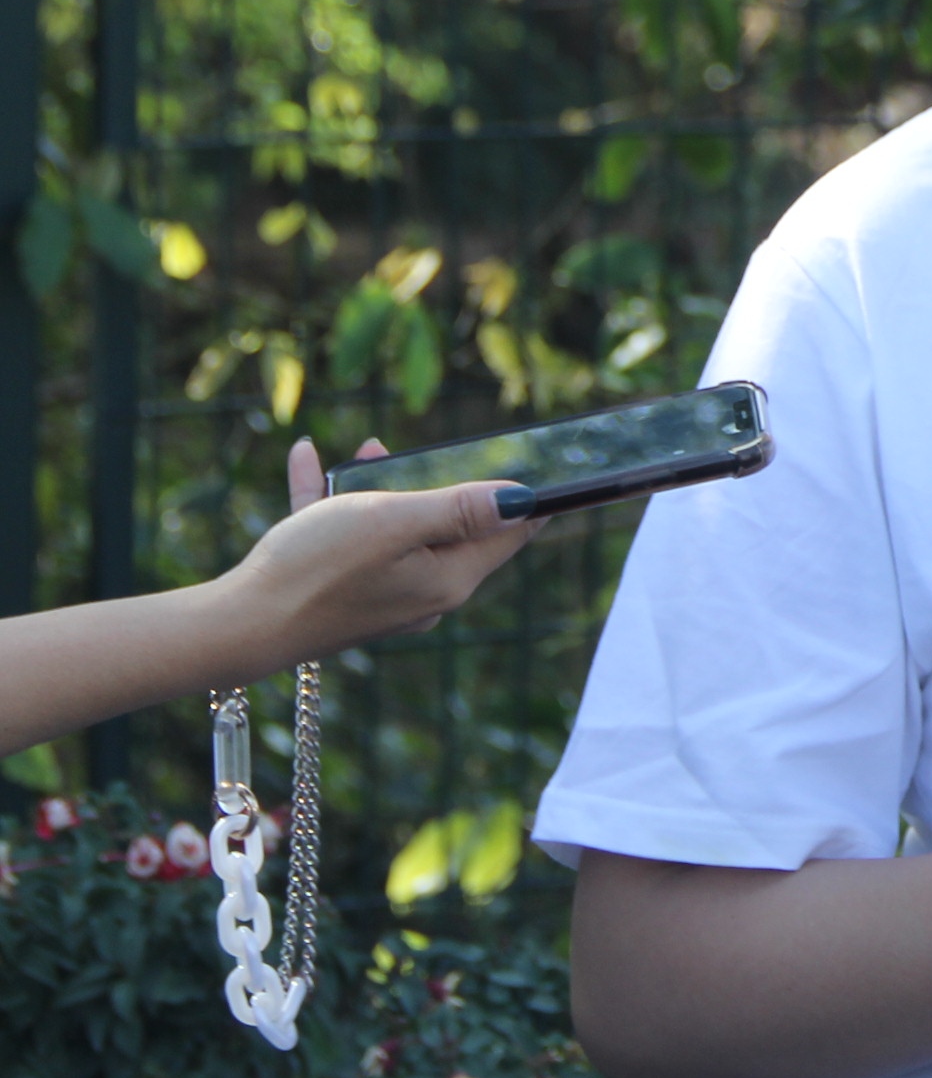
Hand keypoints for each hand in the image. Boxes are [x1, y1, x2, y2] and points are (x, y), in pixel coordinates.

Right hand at [205, 436, 537, 676]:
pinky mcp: (342, 594)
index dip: (528, 499)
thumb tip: (522, 498)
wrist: (238, 626)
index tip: (547, 468)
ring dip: (382, 488)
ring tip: (367, 452)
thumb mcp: (393, 523)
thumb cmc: (317, 569)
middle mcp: (425, 594)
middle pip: (453, 529)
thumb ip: (457, 509)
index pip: (509, 534)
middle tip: (436, 451)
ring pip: (396, 529)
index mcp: (449, 580)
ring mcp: (383, 596)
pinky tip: (308, 459)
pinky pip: (346, 536)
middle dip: (443, 485)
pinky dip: (333, 500)